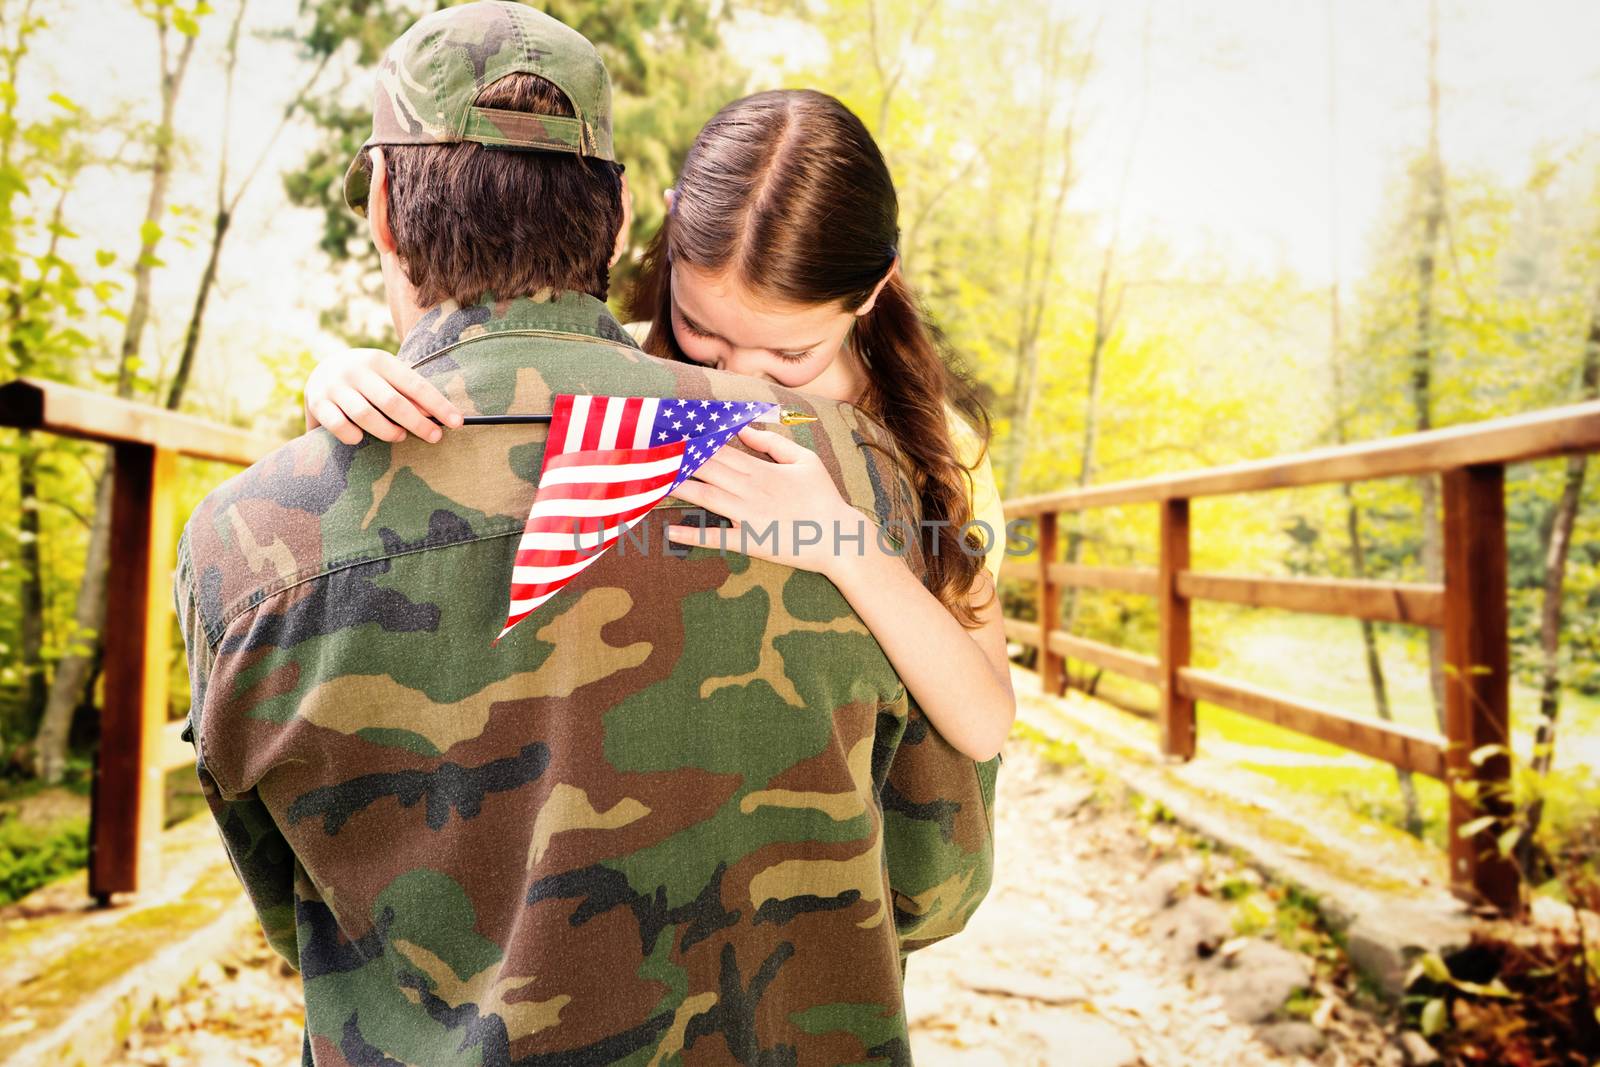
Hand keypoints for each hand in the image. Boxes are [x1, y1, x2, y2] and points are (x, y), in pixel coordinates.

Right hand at [304, 348, 462, 445]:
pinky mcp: (318, 402)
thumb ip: (408, 393)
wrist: (322, 370)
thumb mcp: (388, 377)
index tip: (457, 422)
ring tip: (399, 437)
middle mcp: (356, 370)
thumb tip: (438, 416)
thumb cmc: (369, 380)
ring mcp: (335, 386)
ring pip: (365, 414)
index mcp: (380, 361)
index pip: (415, 384)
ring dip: (386, 430)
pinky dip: (352, 435)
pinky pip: (338, 424)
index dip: (438, 404)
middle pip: (393, 401)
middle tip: (434, 437)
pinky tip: (360, 439)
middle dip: (417, 423)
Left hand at [665, 426, 867, 576]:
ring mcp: (747, 516)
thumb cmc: (823, 497)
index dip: (693, 440)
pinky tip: (670, 531)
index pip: (720, 449)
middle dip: (678, 459)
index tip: (671, 432)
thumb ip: (773, 444)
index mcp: (761, 469)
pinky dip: (692, 534)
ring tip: (652, 481)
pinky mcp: (749, 541)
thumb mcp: (805, 461)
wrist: (837, 536)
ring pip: (705, 497)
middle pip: (706, 469)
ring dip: (678, 488)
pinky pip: (716, 537)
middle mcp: (749, 489)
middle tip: (650, 452)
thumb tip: (745, 430)